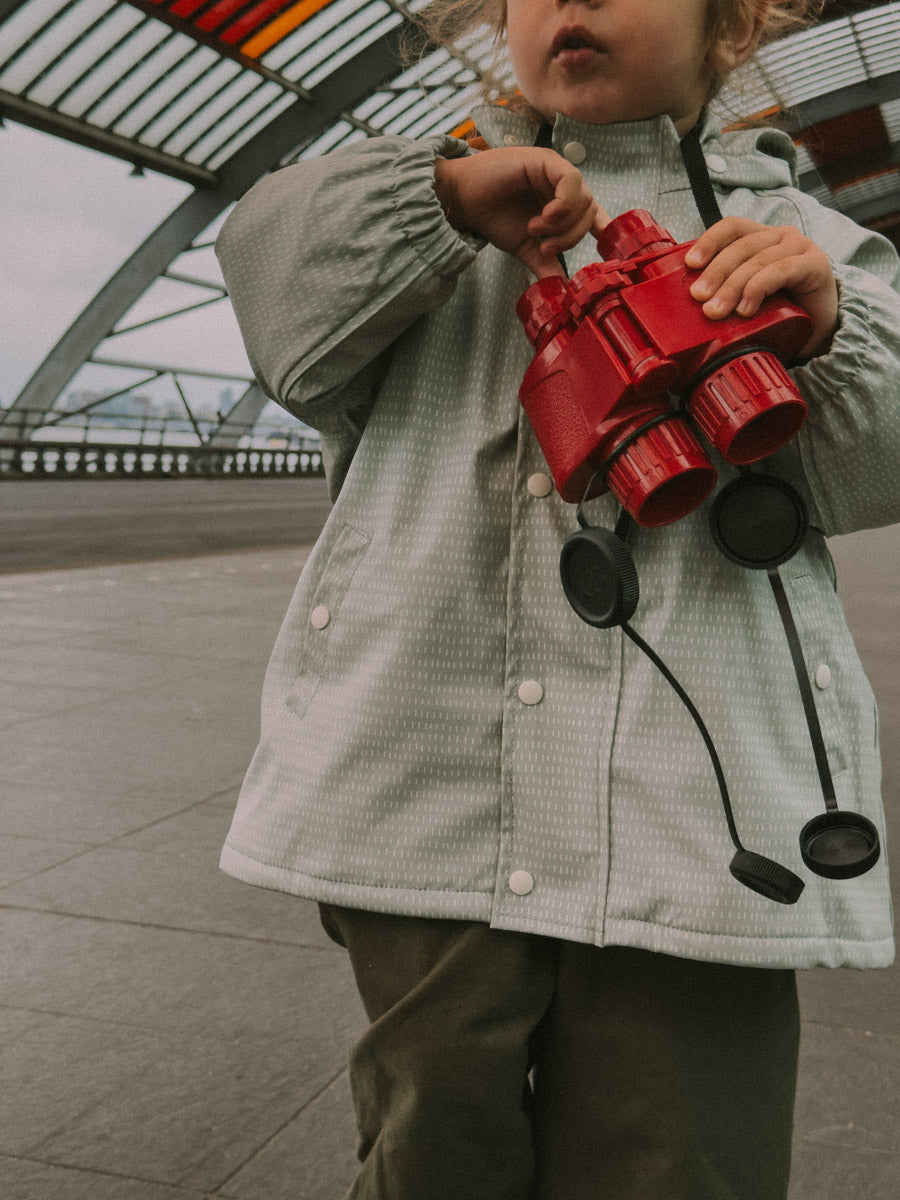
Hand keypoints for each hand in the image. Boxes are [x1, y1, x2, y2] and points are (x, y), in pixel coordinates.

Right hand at [434, 148, 607, 278]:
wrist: (462, 199)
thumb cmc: (492, 216)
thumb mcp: (525, 247)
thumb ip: (545, 264)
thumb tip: (563, 291)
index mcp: (560, 201)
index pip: (592, 213)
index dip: (602, 229)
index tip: (604, 249)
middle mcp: (562, 185)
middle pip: (590, 211)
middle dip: (570, 237)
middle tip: (544, 245)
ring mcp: (556, 170)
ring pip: (584, 199)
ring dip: (562, 224)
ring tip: (534, 229)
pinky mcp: (547, 161)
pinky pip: (571, 181)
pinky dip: (563, 204)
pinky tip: (545, 215)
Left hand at [684, 217, 837, 359]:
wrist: (821, 330)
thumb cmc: (781, 312)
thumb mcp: (747, 298)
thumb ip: (726, 291)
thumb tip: (691, 302)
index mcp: (761, 238)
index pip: (732, 228)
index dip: (709, 241)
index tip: (690, 263)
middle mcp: (780, 237)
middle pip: (741, 246)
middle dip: (716, 273)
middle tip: (699, 298)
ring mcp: (799, 248)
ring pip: (758, 260)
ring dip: (733, 286)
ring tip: (717, 311)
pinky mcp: (815, 264)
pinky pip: (781, 271)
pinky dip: (759, 288)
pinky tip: (747, 308)